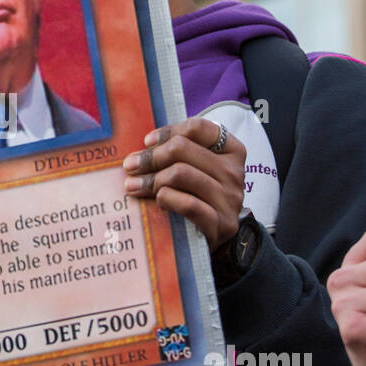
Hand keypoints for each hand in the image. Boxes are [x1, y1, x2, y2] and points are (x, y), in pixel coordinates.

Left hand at [123, 117, 245, 252]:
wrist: (213, 237)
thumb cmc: (198, 197)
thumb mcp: (195, 169)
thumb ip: (177, 153)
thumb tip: (140, 149)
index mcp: (231, 151)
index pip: (198, 128)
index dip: (167, 132)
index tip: (147, 142)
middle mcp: (234, 172)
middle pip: (182, 148)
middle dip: (150, 157)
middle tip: (131, 166)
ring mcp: (230, 198)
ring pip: (181, 173)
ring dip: (151, 180)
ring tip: (134, 186)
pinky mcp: (221, 224)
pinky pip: (188, 204)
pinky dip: (166, 198)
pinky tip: (156, 200)